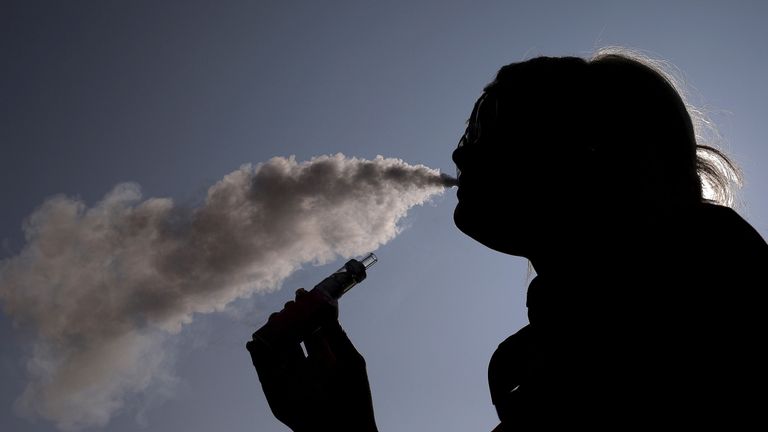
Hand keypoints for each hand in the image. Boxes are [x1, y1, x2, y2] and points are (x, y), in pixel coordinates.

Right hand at [246, 288, 377, 431]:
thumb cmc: (354, 398)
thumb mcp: (350, 361)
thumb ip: (337, 335)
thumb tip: (328, 306)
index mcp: (324, 356)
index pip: (311, 327)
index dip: (306, 311)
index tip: (301, 294)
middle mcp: (306, 366)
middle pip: (292, 336)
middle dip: (286, 321)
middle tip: (284, 309)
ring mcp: (291, 379)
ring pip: (276, 351)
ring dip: (270, 335)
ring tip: (271, 322)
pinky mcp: (276, 394)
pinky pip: (263, 373)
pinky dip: (256, 358)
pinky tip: (254, 343)